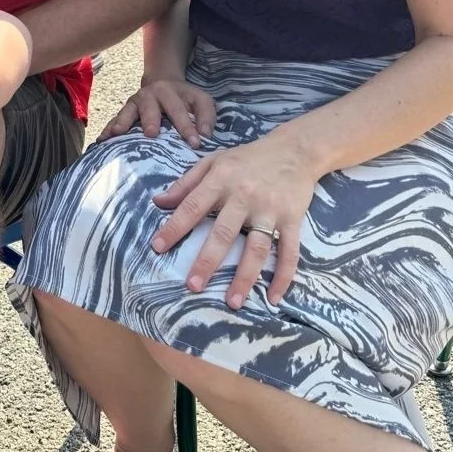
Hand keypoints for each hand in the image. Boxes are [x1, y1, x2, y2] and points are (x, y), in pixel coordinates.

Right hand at [99, 78, 215, 146]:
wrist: (162, 83)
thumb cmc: (184, 98)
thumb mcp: (201, 100)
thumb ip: (206, 116)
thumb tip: (205, 134)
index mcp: (171, 92)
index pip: (180, 111)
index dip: (187, 127)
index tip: (194, 143)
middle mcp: (150, 95)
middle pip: (150, 108)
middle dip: (151, 120)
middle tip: (151, 133)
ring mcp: (135, 102)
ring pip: (128, 112)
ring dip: (123, 122)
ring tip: (118, 133)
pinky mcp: (125, 111)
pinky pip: (115, 120)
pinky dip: (108, 129)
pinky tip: (102, 140)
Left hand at [152, 135, 314, 307]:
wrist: (294, 150)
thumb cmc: (247, 158)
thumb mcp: (214, 161)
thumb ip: (186, 182)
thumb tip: (159, 202)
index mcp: (221, 179)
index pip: (193, 206)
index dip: (175, 227)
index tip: (158, 248)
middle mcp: (245, 195)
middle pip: (224, 232)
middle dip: (207, 260)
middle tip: (193, 286)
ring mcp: (270, 209)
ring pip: (256, 247)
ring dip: (245, 276)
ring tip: (232, 301)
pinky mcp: (293, 219)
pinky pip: (289, 251)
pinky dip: (283, 275)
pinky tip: (274, 297)